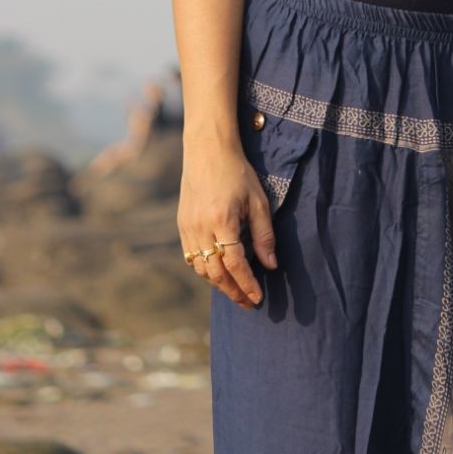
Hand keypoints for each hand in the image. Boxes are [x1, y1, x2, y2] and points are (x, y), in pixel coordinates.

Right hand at [178, 142, 277, 309]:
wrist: (207, 150)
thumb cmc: (237, 173)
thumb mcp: (258, 201)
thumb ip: (264, 235)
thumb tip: (270, 265)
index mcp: (223, 221)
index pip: (235, 264)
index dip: (247, 284)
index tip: (258, 298)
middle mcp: (201, 228)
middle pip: (215, 273)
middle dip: (233, 292)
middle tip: (248, 303)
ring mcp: (188, 227)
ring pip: (201, 268)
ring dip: (218, 283)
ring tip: (236, 290)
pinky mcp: (181, 225)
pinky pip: (191, 257)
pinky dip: (205, 269)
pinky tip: (218, 271)